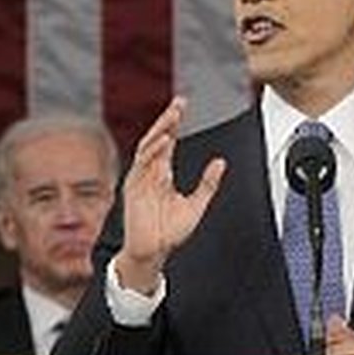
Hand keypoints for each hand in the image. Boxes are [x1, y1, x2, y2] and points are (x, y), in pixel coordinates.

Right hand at [115, 96, 226, 293]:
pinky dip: (152, 151)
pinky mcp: (133, 187)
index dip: (174, 123)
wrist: (154, 252)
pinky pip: (141, 164)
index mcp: (163, 173)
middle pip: (158, 138)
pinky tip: (164, 140)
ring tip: (173, 116)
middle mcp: (150, 172)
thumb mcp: (197, 205)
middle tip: (180, 102)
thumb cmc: (171, 232)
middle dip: (167, 119)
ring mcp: (140, 178)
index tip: (183, 105)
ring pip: (148, 146)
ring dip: (160, 130)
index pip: (168, 142)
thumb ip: (207, 184)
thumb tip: (220, 162)